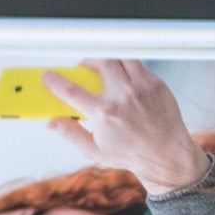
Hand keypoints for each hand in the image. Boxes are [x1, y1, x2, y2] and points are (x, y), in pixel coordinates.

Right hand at [57, 57, 205, 193]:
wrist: (166, 154)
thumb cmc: (133, 154)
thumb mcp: (96, 151)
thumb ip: (72, 133)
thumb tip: (53, 123)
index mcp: (104, 114)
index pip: (71, 91)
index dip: (55, 81)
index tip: (48, 76)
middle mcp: (122, 96)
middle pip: (98, 64)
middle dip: (87, 64)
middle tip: (83, 70)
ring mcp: (141, 87)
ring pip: (119, 59)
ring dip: (107, 61)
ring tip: (104, 69)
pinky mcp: (155, 84)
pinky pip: (137, 65)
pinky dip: (127, 67)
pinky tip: (124, 77)